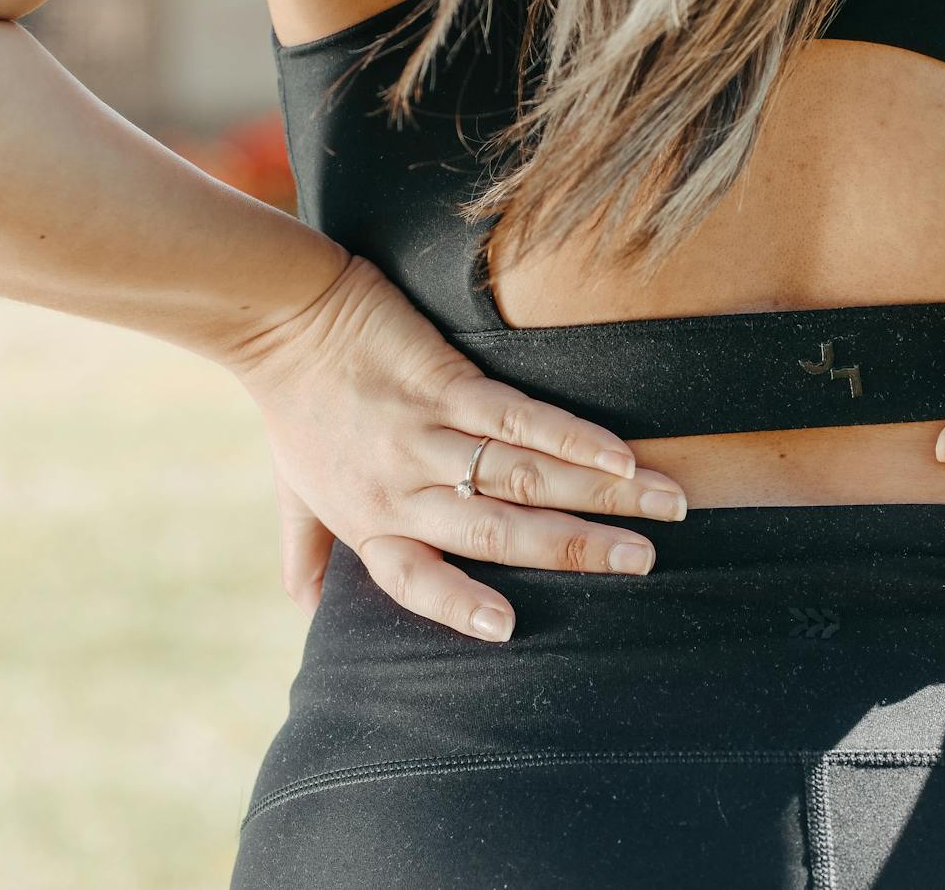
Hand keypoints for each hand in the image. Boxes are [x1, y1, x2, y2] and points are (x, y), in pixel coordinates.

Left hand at [224, 255, 688, 641]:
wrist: (278, 315)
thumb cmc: (290, 405)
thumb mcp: (291, 489)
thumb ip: (307, 551)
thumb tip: (306, 610)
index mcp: (370, 523)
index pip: (418, 581)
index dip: (460, 606)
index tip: (509, 629)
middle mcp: (400, 488)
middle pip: (501, 532)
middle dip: (581, 549)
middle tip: (647, 563)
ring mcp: (424, 434)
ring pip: (525, 476)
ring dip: (602, 494)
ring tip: (665, 507)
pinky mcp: (441, 380)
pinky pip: (517, 417)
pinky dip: (573, 438)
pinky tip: (621, 454)